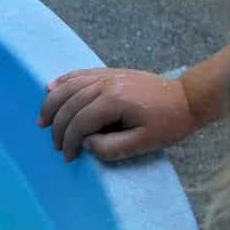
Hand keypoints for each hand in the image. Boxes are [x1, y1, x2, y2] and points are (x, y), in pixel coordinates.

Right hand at [37, 68, 199, 161]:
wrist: (187, 98)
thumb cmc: (168, 123)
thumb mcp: (143, 143)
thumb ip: (111, 148)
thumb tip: (86, 144)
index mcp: (114, 101)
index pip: (79, 122)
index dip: (69, 142)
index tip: (68, 158)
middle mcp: (106, 84)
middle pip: (69, 104)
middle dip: (58, 127)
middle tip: (56, 146)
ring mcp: (107, 75)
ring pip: (69, 86)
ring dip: (52, 103)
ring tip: (42, 121)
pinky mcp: (110, 72)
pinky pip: (79, 73)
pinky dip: (62, 81)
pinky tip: (49, 87)